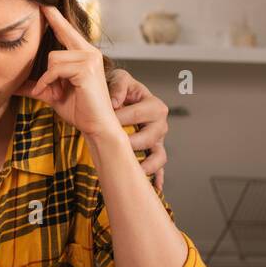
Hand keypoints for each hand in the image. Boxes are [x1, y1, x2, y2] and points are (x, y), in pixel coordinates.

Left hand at [17, 6, 123, 142]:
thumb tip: (13, 85)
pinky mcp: (86, 69)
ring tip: (54, 92)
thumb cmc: (79, 109)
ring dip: (47, 78)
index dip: (55, 17)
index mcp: (83, 54)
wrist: (96, 126)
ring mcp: (90, 58)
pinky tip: (54, 93)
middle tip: (45, 43)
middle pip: (57, 41)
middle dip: (49, 46)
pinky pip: (55, 69)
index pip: (66, 30)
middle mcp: (89, 51)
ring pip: (53, 58)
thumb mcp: (52, 93)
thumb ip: (36, 85)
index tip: (44, 2)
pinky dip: (49, 82)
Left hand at [107, 68, 169, 190]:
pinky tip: (153, 187)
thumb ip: (118, 86)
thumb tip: (114, 104)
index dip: (120, 118)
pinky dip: (157, 178)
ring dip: (146, 165)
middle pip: (151, 137)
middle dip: (132, 142)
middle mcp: (160, 124)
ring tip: (133, 169)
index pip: (138, 114)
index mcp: (154, 105)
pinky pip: (159, 168)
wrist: (119, 98)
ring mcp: (158, 141)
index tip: (105, 120)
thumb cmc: (120, 88)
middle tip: (115, 144)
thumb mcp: (119, 78)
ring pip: (158, 156)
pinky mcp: (153, 152)